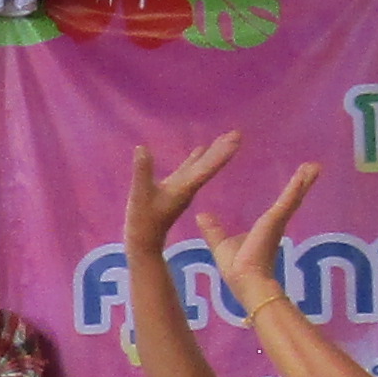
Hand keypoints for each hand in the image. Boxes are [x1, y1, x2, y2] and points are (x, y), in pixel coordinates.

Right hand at [124, 134, 241, 285]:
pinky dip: (197, 158)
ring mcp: (183, 188)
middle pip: (209, 166)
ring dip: (214, 151)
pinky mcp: (175, 189)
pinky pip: (190, 169)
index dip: (220, 154)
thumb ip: (142, 172)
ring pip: (202, 166)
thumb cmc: (141, 222)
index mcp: (184, 189)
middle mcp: (188, 188)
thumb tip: (142, 148)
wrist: (144, 243)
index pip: (206, 168)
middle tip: (238, 133)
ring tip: (227, 136)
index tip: (235, 141)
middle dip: (223, 149)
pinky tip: (201, 148)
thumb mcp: (139, 196)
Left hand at [193, 163, 316, 327]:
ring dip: (304, 180)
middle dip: (302, 183)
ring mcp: (277, 222)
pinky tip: (307, 173)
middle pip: (291, 198)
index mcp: (266, 228)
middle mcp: (275, 224)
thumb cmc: (237, 269)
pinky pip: (289, 199)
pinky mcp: (276, 220)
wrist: (247, 282)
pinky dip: (298, 186)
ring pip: (294, 196)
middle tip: (312, 167)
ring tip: (315, 165)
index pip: (280, 206)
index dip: (288, 193)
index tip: (297, 180)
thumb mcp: (220, 244)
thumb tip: (201, 215)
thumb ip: (214, 229)